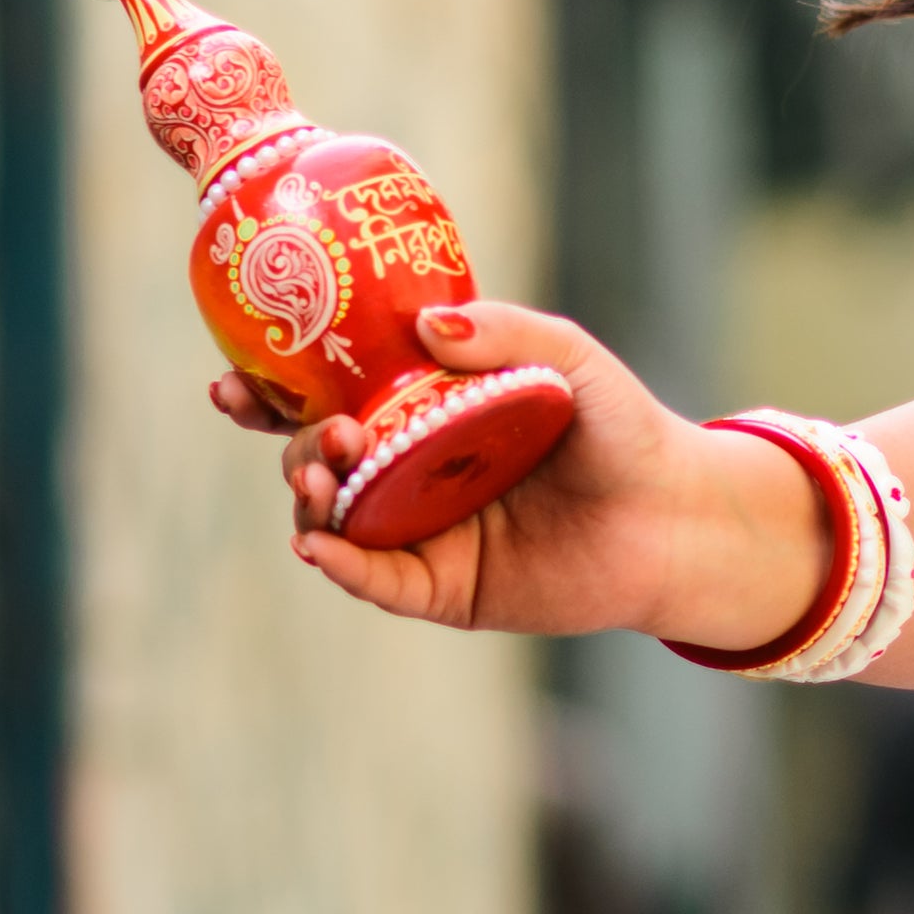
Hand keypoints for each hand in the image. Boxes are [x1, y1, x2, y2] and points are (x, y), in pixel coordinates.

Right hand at [216, 297, 823, 648]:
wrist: (678, 517)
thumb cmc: (624, 430)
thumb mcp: (570, 359)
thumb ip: (503, 332)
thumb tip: (424, 325)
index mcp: (422, 412)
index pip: (329, 396)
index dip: (274, 389)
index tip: (234, 374)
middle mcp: (409, 472)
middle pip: (317, 459)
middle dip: (291, 445)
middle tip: (316, 432)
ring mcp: (421, 531)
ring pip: (333, 519)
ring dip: (311, 499)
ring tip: (325, 478)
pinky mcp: (444, 588)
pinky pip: (376, 580)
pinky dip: (342, 564)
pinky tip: (321, 547)